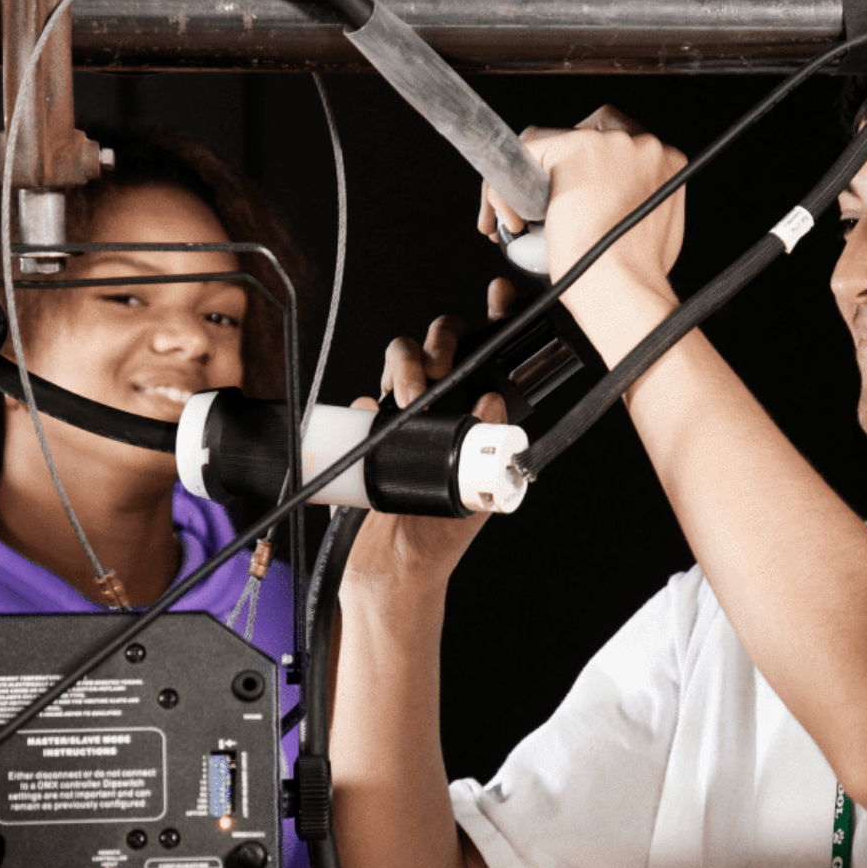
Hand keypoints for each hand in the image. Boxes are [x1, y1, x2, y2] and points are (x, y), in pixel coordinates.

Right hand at [342, 279, 514, 594]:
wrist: (393, 570)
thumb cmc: (439, 538)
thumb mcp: (478, 496)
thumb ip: (489, 449)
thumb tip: (494, 401)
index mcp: (475, 418)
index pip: (488, 359)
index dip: (496, 320)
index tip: (499, 297)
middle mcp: (441, 410)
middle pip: (440, 346)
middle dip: (441, 340)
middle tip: (441, 366)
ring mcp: (403, 417)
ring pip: (403, 360)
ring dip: (406, 363)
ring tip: (411, 392)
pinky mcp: (368, 431)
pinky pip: (366, 397)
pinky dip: (370, 397)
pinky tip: (378, 410)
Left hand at [477, 105, 687, 355]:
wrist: (624, 289)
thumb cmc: (633, 276)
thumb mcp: (651, 236)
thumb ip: (635, 211)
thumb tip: (612, 210)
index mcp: (662, 163)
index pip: (609, 154)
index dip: (581, 180)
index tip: (567, 206)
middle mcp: (639, 145)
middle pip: (577, 144)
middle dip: (551, 180)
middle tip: (534, 216)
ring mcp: (607, 143)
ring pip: (547, 148)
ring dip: (526, 184)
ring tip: (517, 221)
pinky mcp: (573, 150)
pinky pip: (522, 155)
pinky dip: (505, 187)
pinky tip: (508, 217)